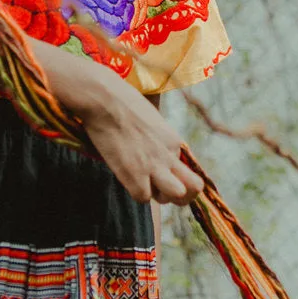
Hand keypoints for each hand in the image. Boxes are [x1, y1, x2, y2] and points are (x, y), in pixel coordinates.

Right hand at [77, 71, 204, 206]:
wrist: (105, 101)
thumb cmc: (121, 103)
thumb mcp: (149, 121)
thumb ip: (156, 140)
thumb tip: (149, 151)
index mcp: (173, 141)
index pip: (188, 170)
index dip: (176, 178)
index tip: (163, 175)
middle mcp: (169, 154)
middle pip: (193, 188)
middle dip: (179, 195)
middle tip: (161, 189)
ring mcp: (154, 165)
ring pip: (176, 195)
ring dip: (160, 196)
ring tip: (144, 185)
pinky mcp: (135, 174)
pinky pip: (144, 197)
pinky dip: (135, 192)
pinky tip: (126, 178)